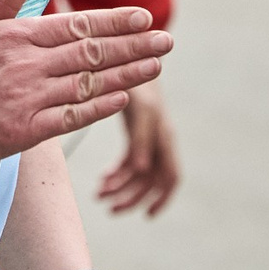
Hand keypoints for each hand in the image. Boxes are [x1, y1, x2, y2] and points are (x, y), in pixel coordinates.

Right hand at [0, 0, 171, 184]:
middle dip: (134, 45)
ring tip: (156, 66)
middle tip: (167, 41)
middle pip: (92, 53)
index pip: (77, 24)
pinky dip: (101, 106)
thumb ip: (2, 1)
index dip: (114, 21)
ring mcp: (28, 98)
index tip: (143, 17)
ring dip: (128, 74)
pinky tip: (125, 98)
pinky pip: (73, 116)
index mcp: (16, 36)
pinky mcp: (27, 130)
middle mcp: (26, 64)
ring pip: (90, 83)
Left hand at [96, 81, 179, 216]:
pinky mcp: (136, 133)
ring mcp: (148, 136)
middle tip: (109, 207)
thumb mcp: (139, 107)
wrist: (133, 54)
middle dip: (132, 197)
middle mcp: (159, 138)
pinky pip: (130, 162)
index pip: (169, 175)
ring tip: (99, 195)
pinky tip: (102, 180)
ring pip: (139, 174)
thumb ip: (140, 135)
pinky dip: (117, 173)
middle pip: (152, 180)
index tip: (146, 214)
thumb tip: (141, 169)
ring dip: (120, 187)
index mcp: (164, 135)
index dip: (161, 198)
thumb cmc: (137, 78)